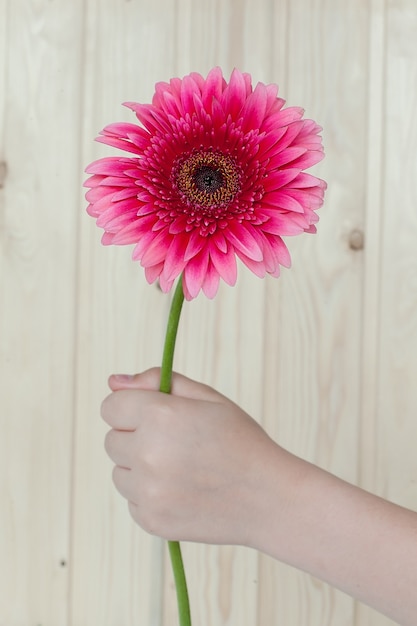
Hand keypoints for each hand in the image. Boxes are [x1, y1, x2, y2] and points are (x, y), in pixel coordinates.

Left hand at [101, 368, 280, 545]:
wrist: (269, 497)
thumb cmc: (240, 441)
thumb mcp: (207, 398)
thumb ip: (158, 382)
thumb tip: (113, 380)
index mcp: (160, 415)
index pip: (110, 406)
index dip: (132, 408)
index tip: (154, 415)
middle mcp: (147, 453)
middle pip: (112, 440)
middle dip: (135, 437)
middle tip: (176, 442)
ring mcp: (148, 491)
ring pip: (118, 472)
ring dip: (139, 468)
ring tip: (180, 468)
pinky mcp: (151, 520)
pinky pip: (131, 500)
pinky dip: (149, 495)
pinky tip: (182, 490)